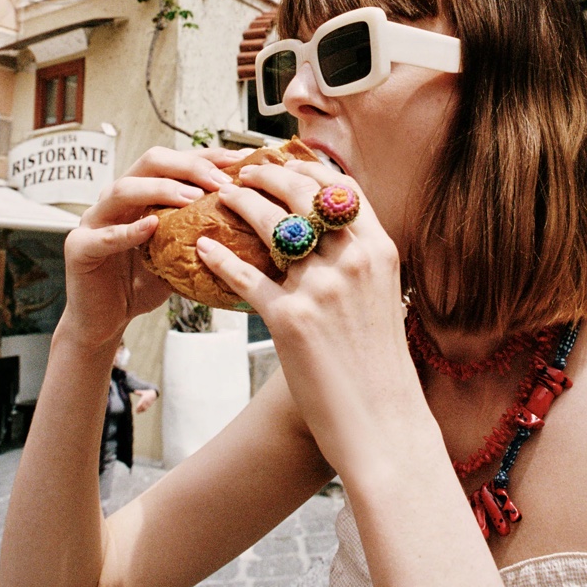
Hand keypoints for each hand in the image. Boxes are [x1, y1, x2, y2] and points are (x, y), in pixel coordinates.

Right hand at [60, 145, 244, 349]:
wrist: (106, 320)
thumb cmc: (143, 282)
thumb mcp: (180, 253)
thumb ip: (203, 233)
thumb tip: (252, 222)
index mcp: (142, 192)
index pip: (176, 161)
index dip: (206, 156)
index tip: (238, 160)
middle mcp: (117, 198)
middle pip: (150, 162)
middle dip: (188, 166)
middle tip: (220, 180)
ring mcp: (95, 220)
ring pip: (125, 188)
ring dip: (161, 189)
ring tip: (193, 198)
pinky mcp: (80, 247)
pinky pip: (104, 235)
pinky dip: (129, 230)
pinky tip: (151, 226)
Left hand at [132, 388, 158, 413]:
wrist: (153, 394)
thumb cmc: (146, 393)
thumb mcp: (143, 392)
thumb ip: (138, 392)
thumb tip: (134, 391)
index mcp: (144, 398)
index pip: (141, 403)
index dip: (138, 407)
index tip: (136, 409)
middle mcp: (146, 401)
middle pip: (142, 406)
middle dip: (139, 409)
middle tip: (136, 412)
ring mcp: (148, 403)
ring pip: (145, 408)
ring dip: (141, 410)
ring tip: (138, 412)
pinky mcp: (150, 405)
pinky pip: (147, 408)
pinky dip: (143, 410)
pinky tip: (141, 411)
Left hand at [195, 160, 420, 474]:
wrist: (383, 425)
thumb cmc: (381, 367)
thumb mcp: (384, 298)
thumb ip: (360, 263)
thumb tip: (331, 238)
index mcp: (379, 250)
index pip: (342, 188)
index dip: (309, 168)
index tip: (286, 162)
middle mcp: (353, 260)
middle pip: (301, 193)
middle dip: (268, 174)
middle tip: (244, 172)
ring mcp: (321, 287)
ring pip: (269, 224)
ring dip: (241, 202)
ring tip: (222, 197)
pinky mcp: (290, 319)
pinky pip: (245, 277)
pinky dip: (220, 258)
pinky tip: (203, 248)